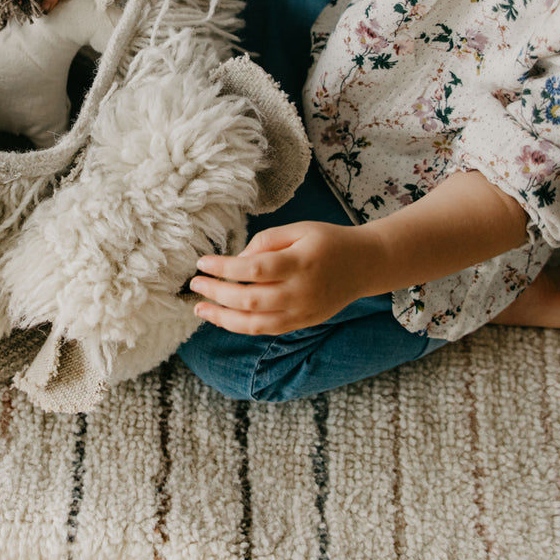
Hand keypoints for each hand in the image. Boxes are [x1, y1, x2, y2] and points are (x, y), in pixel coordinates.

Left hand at [189, 221, 372, 335]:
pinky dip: (241, 326)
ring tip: (200, 308)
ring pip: (256, 324)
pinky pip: (267, 330)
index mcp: (301, 263)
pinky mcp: (303, 323)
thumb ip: (267, 241)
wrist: (365, 265)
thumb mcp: (300, 229)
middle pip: (251, 300)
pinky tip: (223, 317)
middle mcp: (302, 292)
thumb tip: (237, 259)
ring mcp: (303, 312)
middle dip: (218, 293)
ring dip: (223, 318)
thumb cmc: (328, 241)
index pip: (255, 270)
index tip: (202, 262)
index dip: (225, 268)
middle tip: (194, 284)